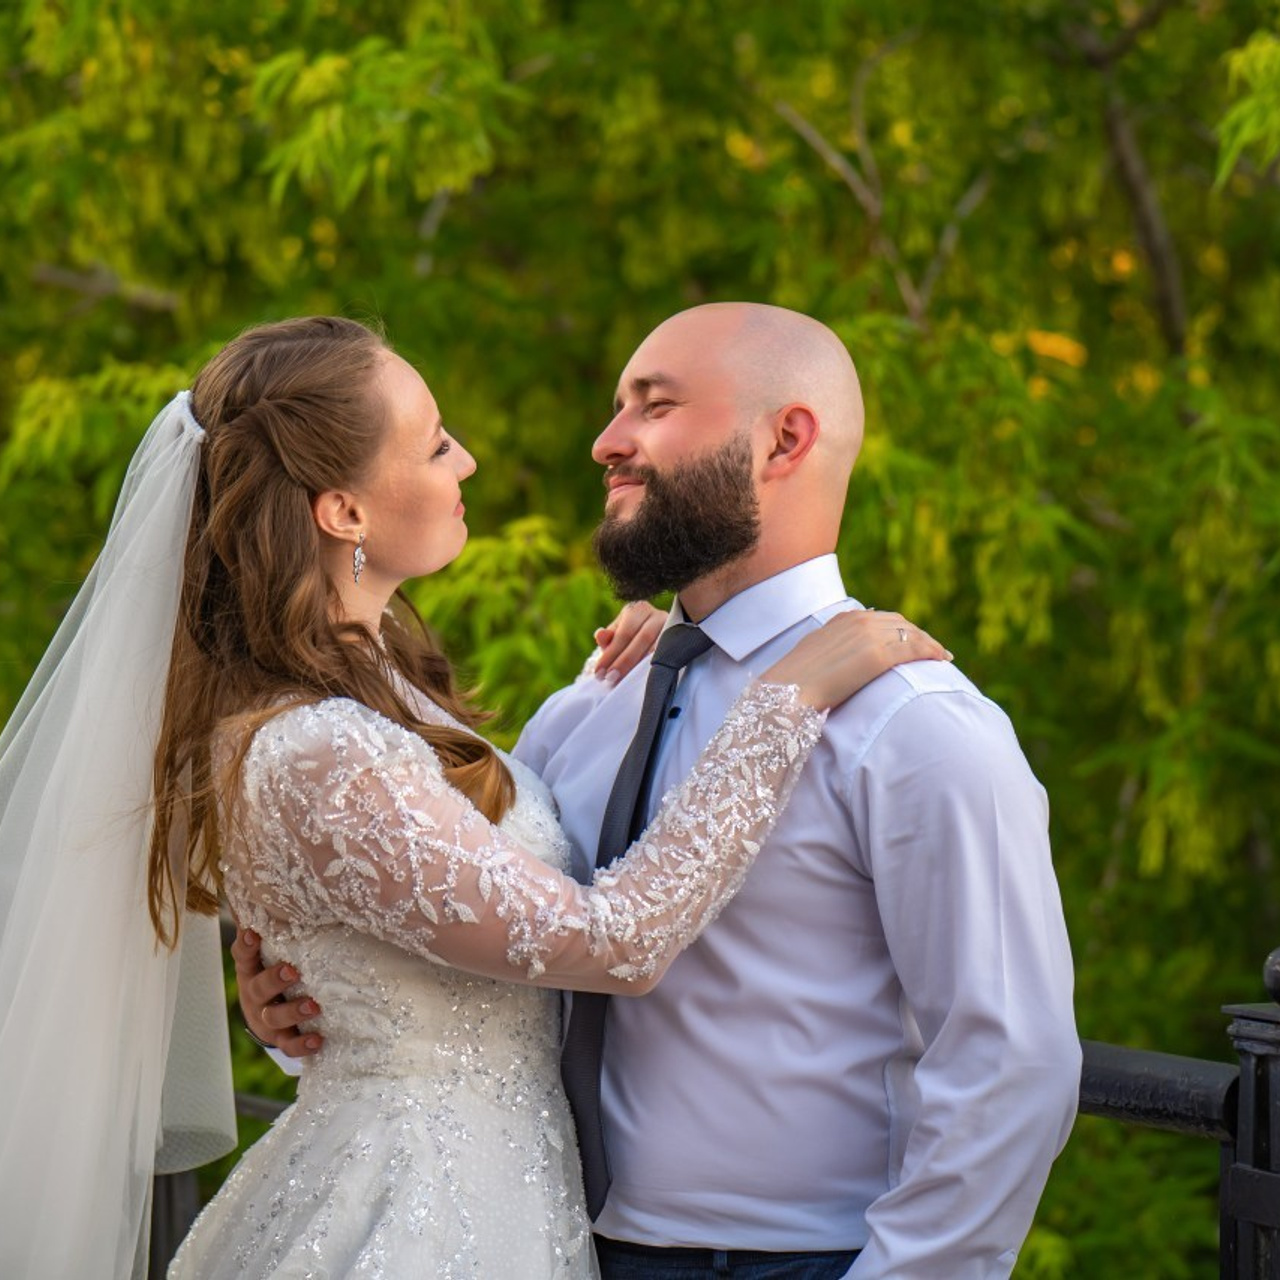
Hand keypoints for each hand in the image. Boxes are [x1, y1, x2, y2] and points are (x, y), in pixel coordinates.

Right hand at [231, 928, 324, 1057]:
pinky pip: (289, 1045)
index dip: (246, 945)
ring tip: (313, 1005)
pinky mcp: (279, 1039)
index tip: (253, 933)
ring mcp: (266, 1018)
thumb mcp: (271, 949)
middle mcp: (255, 994)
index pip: (243, 955)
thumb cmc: (275, 970)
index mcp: (252, 968)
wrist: (270, 1017)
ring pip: (274, 1017)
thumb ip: (275, 922)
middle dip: (274, 979)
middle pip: (258, 987)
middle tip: (292, 970)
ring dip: (293, 1011)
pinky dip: (303, 1044)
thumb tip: (277, 884)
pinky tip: (319, 1040)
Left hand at [593, 601, 666, 683]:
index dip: (611, 654)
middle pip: (643, 638)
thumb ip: (607, 637)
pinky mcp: (682, 640)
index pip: (624, 633)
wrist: (655, 636)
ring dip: (642, 666)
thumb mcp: (617, 635)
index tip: (599, 674)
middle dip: (625, 661)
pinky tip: (647, 678)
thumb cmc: (630, 637)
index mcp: (638, 609)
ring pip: (659, 647)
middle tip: (611, 679)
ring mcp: (673, 626)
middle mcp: (658, 615)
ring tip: (626, 681)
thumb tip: (600, 635)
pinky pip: (670, 654)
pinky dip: (658, 666)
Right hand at [762, 610, 950, 709]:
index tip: (912, 640)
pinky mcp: (878, 656)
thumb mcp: (814, 654)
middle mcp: (859, 621)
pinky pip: (914, 648)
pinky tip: (942, 659)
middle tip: (933, 650)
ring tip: (941, 656)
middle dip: (919, 635)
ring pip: (911, 634)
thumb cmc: (795, 681)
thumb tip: (840, 657)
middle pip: (900, 623)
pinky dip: (932, 651)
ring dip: (929, 643)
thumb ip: (832, 648)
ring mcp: (869, 636)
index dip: (902, 629)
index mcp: (843, 619)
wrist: (787, 691)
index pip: (882, 618)